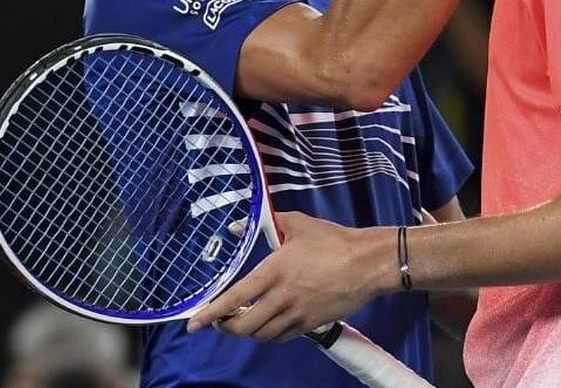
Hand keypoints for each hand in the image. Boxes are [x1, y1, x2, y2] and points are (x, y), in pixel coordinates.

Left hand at [187, 212, 393, 341]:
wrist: (367, 263)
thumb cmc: (333, 241)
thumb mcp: (297, 224)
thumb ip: (267, 224)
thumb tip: (238, 226)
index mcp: (273, 272)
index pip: (234, 299)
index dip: (210, 314)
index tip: (193, 324)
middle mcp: (282, 297)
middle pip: (244, 326)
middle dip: (227, 327)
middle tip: (221, 321)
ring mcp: (297, 313)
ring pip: (262, 335)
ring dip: (249, 331)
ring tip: (245, 321)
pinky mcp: (312, 323)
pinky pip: (283, 336)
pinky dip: (270, 334)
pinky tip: (270, 325)